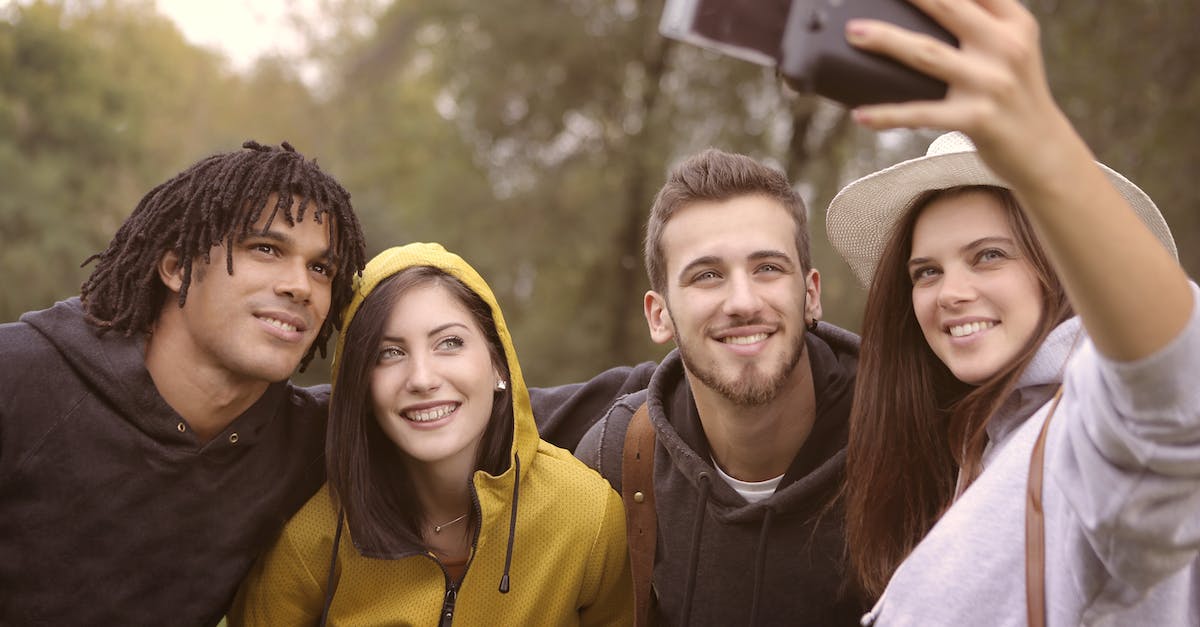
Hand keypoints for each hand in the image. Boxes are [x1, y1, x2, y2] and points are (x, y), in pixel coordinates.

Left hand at [845, 0, 1075, 188]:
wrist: (1043, 149)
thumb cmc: (1013, 93)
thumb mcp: (1011, 48)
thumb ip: (981, 22)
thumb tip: (927, 7)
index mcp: (1013, 22)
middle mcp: (1005, 46)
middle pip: (947, 6)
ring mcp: (991, 82)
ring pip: (927, 53)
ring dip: (886, 40)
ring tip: (853, 32)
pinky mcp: (977, 118)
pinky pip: (922, 113)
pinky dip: (888, 114)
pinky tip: (860, 114)